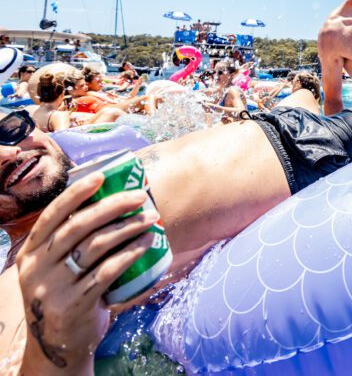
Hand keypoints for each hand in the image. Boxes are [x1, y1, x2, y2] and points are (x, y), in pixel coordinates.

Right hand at [16, 173, 155, 374]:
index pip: (53, 214)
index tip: (102, 176)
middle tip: (140, 196)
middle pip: (79, 226)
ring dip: (129, 227)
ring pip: (96, 246)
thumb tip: (114, 197)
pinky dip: (130, 253)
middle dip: (113, 206)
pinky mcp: (73, 305)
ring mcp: (52, 288)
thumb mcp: (57, 265)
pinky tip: (146, 243)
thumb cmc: (68, 290)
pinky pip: (107, 271)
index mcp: (31, 251)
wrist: (61, 343)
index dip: (77, 193)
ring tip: (151, 217)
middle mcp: (36, 267)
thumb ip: (73, 239)